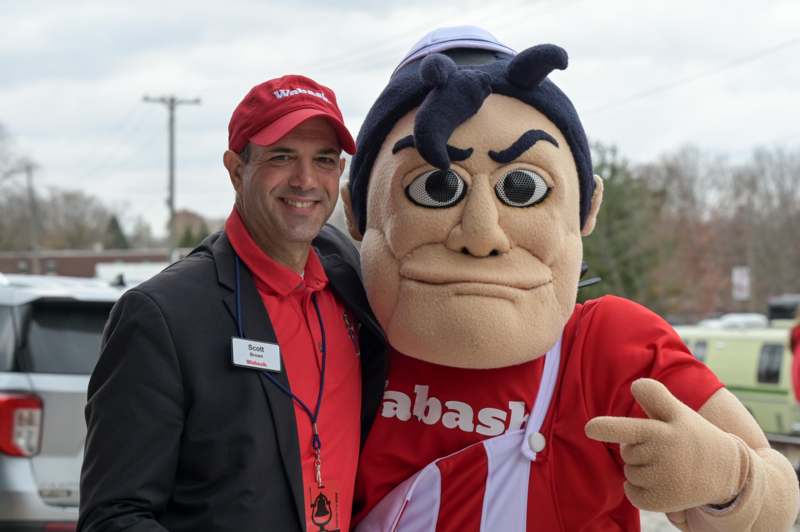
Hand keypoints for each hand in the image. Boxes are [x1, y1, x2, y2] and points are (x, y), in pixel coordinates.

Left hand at [584, 379, 748, 512]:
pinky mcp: (661, 500)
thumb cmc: (692, 437)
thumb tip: (635, 385)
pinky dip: (638, 489)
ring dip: (640, 469)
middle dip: (636, 448)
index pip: (642, 412)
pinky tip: (661, 483)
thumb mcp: (679, 414)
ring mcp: (664, 476)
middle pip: (625, 448)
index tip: (588, 424)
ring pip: (628, 470)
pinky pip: (630, 492)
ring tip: (668, 467)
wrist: (729, 472)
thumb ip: (655, 397)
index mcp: (666, 425)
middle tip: (662, 450)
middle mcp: (665, 448)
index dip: (619, 414)